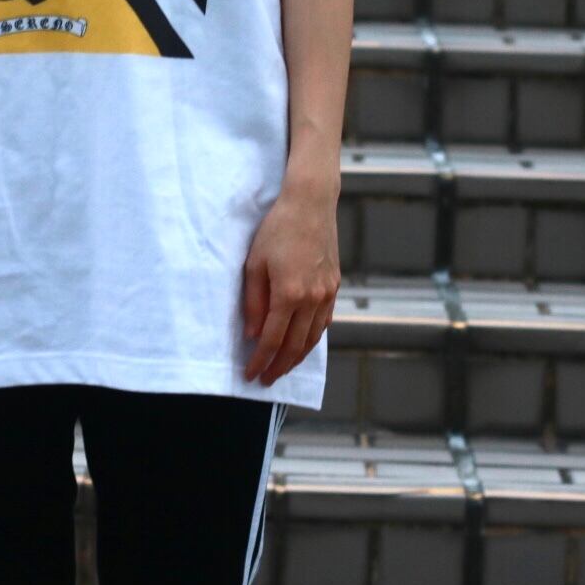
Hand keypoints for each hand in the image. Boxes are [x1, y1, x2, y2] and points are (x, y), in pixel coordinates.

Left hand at [241, 183, 339, 385]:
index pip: (272, 340)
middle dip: (279, 367)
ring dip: (297, 357)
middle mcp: (312, 299)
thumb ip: (253, 302)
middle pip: (295, 346)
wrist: (309, 204)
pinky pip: (324, 322)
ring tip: (282, 368)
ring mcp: (327, 293)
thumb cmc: (276, 229)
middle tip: (266, 379)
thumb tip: (251, 334)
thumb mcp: (254, 264)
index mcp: (289, 294)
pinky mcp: (334, 286)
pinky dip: (313, 338)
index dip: (260, 361)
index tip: (251, 375)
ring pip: (313, 338)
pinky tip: (303, 343)